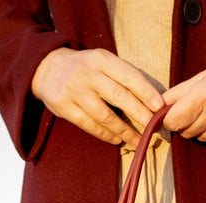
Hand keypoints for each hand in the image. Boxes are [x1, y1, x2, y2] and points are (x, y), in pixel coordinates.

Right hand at [32, 47, 165, 147]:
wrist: (46, 68)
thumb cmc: (83, 67)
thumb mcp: (101, 61)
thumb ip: (119, 75)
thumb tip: (148, 98)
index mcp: (102, 59)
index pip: (128, 76)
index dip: (146, 92)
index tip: (159, 107)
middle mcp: (88, 74)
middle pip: (119, 96)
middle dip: (139, 114)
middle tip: (153, 128)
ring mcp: (75, 91)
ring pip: (104, 115)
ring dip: (123, 130)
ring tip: (137, 140)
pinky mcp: (64, 107)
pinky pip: (88, 124)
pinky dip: (104, 134)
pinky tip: (116, 139)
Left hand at [163, 53, 205, 146]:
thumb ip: (179, 92)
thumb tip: (158, 106)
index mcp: (205, 93)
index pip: (173, 121)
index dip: (171, 119)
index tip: (175, 114)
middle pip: (186, 132)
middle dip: (187, 123)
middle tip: (200, 109)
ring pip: (201, 138)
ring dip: (203, 129)